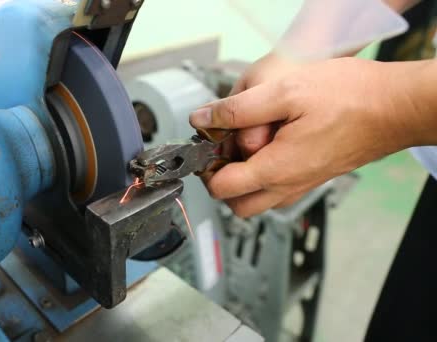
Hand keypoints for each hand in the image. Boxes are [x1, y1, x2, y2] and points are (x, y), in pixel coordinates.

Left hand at [190, 57, 433, 216]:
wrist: (395, 107)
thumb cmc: (350, 98)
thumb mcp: (285, 93)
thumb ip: (238, 110)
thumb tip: (203, 118)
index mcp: (275, 170)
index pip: (221, 188)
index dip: (206, 166)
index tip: (208, 143)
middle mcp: (288, 185)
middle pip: (237, 204)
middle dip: (222, 180)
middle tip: (224, 148)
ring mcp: (303, 183)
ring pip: (258, 199)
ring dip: (243, 179)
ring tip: (247, 142)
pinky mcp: (314, 175)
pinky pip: (278, 188)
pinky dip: (264, 174)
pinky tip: (271, 141)